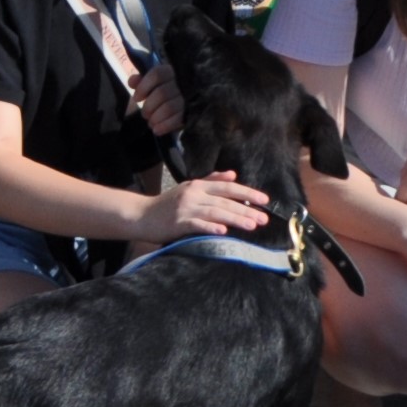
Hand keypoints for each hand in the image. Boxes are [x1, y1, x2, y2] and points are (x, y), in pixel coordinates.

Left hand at [127, 59, 186, 139]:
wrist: (181, 105)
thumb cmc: (161, 92)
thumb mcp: (151, 84)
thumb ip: (140, 81)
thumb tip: (132, 82)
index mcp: (170, 72)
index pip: (156, 75)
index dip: (143, 87)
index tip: (136, 98)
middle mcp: (181, 83)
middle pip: (161, 93)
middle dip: (149, 106)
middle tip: (144, 114)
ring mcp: (188, 98)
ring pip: (168, 107)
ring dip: (156, 117)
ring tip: (151, 122)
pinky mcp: (191, 112)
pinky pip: (177, 119)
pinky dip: (165, 126)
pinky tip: (157, 130)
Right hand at [140, 169, 268, 242]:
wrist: (141, 215)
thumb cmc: (167, 204)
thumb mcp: (189, 188)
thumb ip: (211, 181)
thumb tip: (232, 174)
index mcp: (197, 185)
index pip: (227, 187)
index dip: (247, 192)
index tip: (265, 200)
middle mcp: (193, 194)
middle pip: (224, 201)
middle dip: (246, 209)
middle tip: (264, 219)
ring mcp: (185, 208)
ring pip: (215, 212)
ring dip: (234, 219)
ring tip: (252, 226)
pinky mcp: (177, 223)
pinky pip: (197, 225)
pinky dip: (210, 228)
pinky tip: (223, 232)